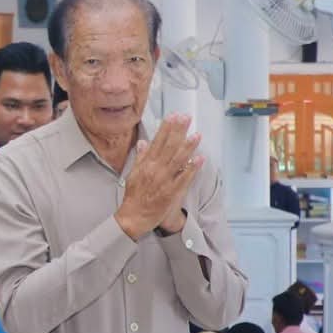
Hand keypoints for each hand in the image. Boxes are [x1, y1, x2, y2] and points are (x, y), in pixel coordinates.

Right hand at [114, 115, 202, 239]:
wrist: (134, 217)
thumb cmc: (133, 196)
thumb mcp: (133, 174)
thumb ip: (140, 157)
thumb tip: (143, 142)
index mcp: (146, 164)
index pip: (157, 141)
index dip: (166, 128)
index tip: (173, 116)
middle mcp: (155, 169)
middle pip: (169, 147)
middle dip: (178, 131)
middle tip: (186, 118)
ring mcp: (164, 180)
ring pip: (178, 160)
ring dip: (188, 147)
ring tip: (197, 135)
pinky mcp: (172, 192)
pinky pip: (184, 178)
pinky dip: (192, 168)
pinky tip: (200, 158)